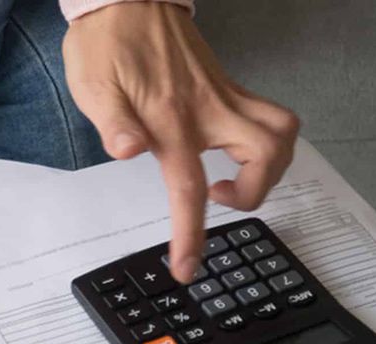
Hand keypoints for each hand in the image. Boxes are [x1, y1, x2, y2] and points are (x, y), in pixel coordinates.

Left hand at [63, 2, 298, 283]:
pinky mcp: (228, 85)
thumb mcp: (93, 87)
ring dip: (271, 166)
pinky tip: (230, 147)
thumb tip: (126, 151)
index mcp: (171, 119)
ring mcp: (224, 94)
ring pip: (282, 132)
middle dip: (255, 192)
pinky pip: (268, 114)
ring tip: (233, 178)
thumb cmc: (105, 44)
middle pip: (268, 155)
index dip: (190, 234)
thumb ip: (112, 124)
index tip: (187, 267)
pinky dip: (265, 140)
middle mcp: (208, 108)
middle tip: (219, 200)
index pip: (189, 188)